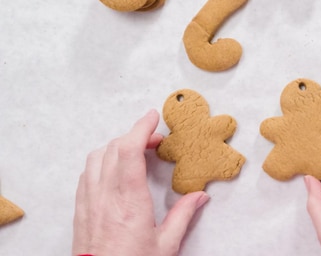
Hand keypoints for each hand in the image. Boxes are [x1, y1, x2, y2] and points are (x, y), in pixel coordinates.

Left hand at [72, 109, 209, 255]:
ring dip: (116, 146)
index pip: (130, 151)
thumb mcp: (166, 245)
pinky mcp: (81, 208)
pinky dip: (102, 161)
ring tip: (135, 150)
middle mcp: (105, 195)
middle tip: (154, 137)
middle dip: (134, 134)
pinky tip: (115, 169)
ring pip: (96, 157)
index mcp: (129, 201)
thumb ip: (183, 216)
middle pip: (114, 148)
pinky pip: (87, 172)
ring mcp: (89, 200)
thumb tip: (200, 196)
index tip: (152, 117)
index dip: (141, 128)